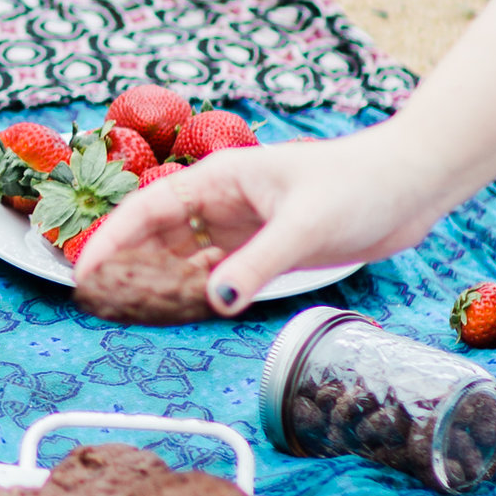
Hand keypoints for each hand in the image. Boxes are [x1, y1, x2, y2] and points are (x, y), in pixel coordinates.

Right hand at [77, 125, 451, 319]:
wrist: (411, 185)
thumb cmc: (360, 186)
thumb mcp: (307, 226)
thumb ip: (259, 263)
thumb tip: (215, 299)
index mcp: (220, 179)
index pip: (147, 209)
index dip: (110, 242)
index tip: (84, 276)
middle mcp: (223, 200)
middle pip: (157, 236)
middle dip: (127, 269)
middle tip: (102, 309)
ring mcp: (243, 225)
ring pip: (184, 257)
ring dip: (161, 284)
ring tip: (135, 317)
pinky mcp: (265, 246)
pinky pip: (217, 272)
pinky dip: (199, 292)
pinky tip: (191, 311)